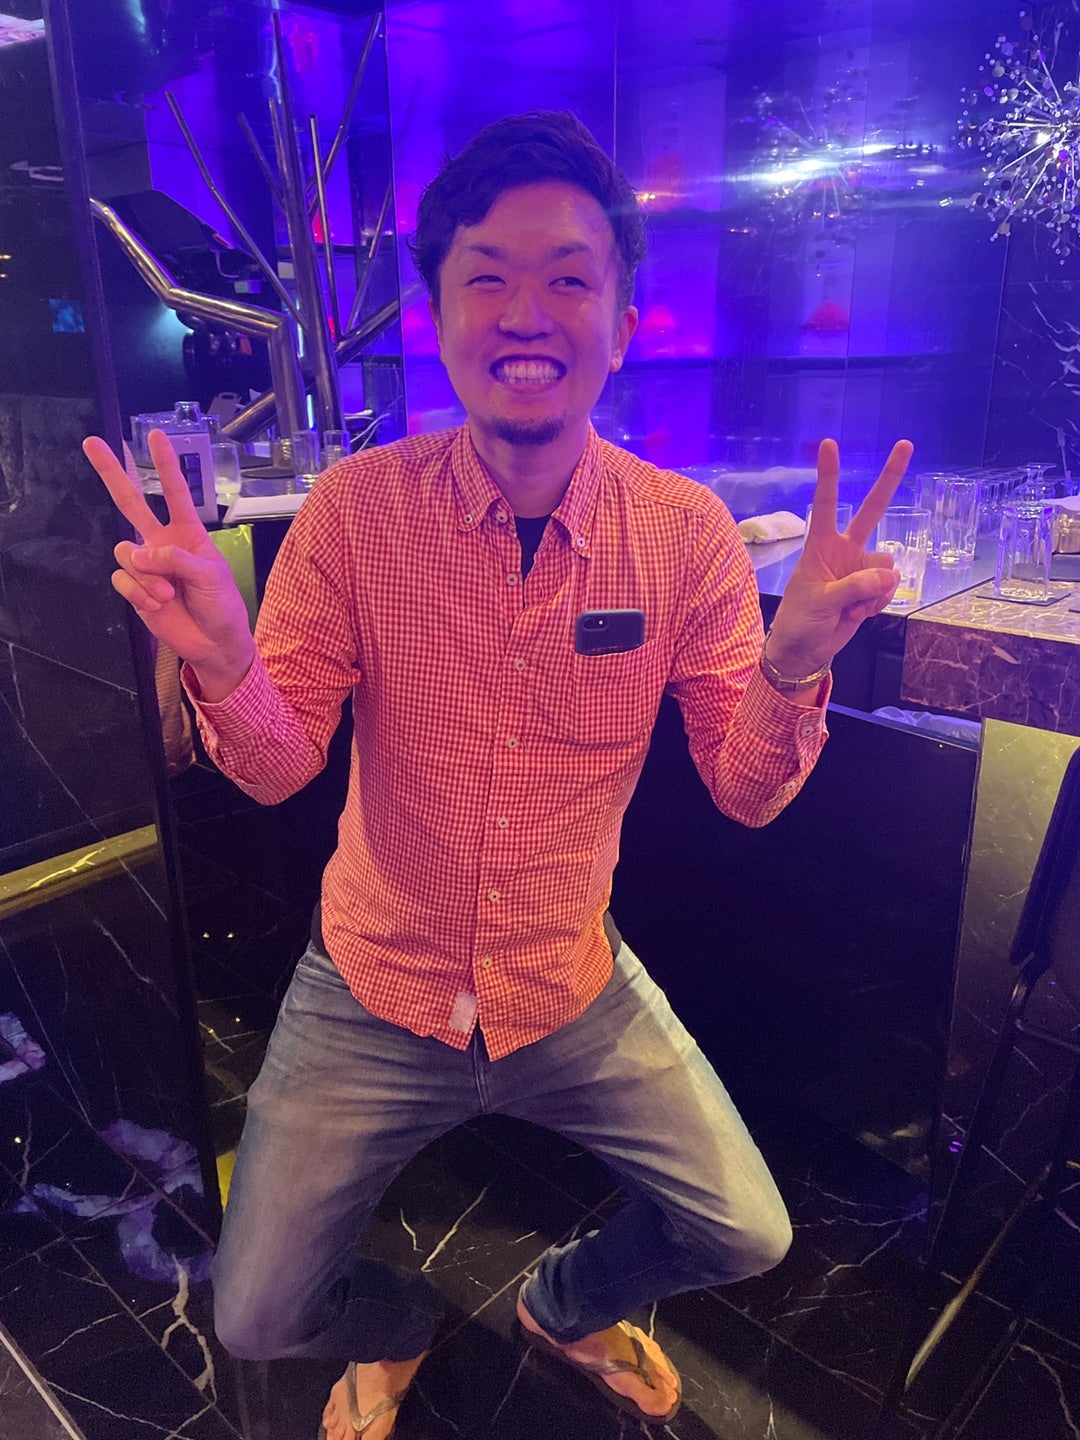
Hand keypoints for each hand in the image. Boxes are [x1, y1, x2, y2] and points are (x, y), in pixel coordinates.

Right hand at [83, 428, 254, 696]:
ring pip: (125, 552)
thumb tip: (141, 553)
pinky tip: (157, 604)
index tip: (156, 435)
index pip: (174, 491)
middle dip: (111, 472)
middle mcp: (161, 542)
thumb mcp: (211, 576)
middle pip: (130, 502)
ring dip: (147, 577)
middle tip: (92, 442)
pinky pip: (121, 579)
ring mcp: (145, 564)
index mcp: (187, 532)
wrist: (213, 642)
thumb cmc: (221, 605)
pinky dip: (138, 593)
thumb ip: (178, 559)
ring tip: (170, 594)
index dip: (164, 464)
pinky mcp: (134, 587)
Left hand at [765, 437, 913, 675]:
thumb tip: (889, 574)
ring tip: (850, 608)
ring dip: (874, 591)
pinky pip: (889, 588)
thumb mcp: (821, 602)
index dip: (829, 474)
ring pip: (887, 566)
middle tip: (906, 444)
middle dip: (890, 479)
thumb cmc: (801, 621)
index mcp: (821, 545)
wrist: (805, 651)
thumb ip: (854, 586)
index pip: (825, 503)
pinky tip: (859, 614)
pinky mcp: (872, 589)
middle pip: (872, 511)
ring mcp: (860, 568)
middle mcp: (844, 550)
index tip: (829, 443)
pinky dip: (878, 603)